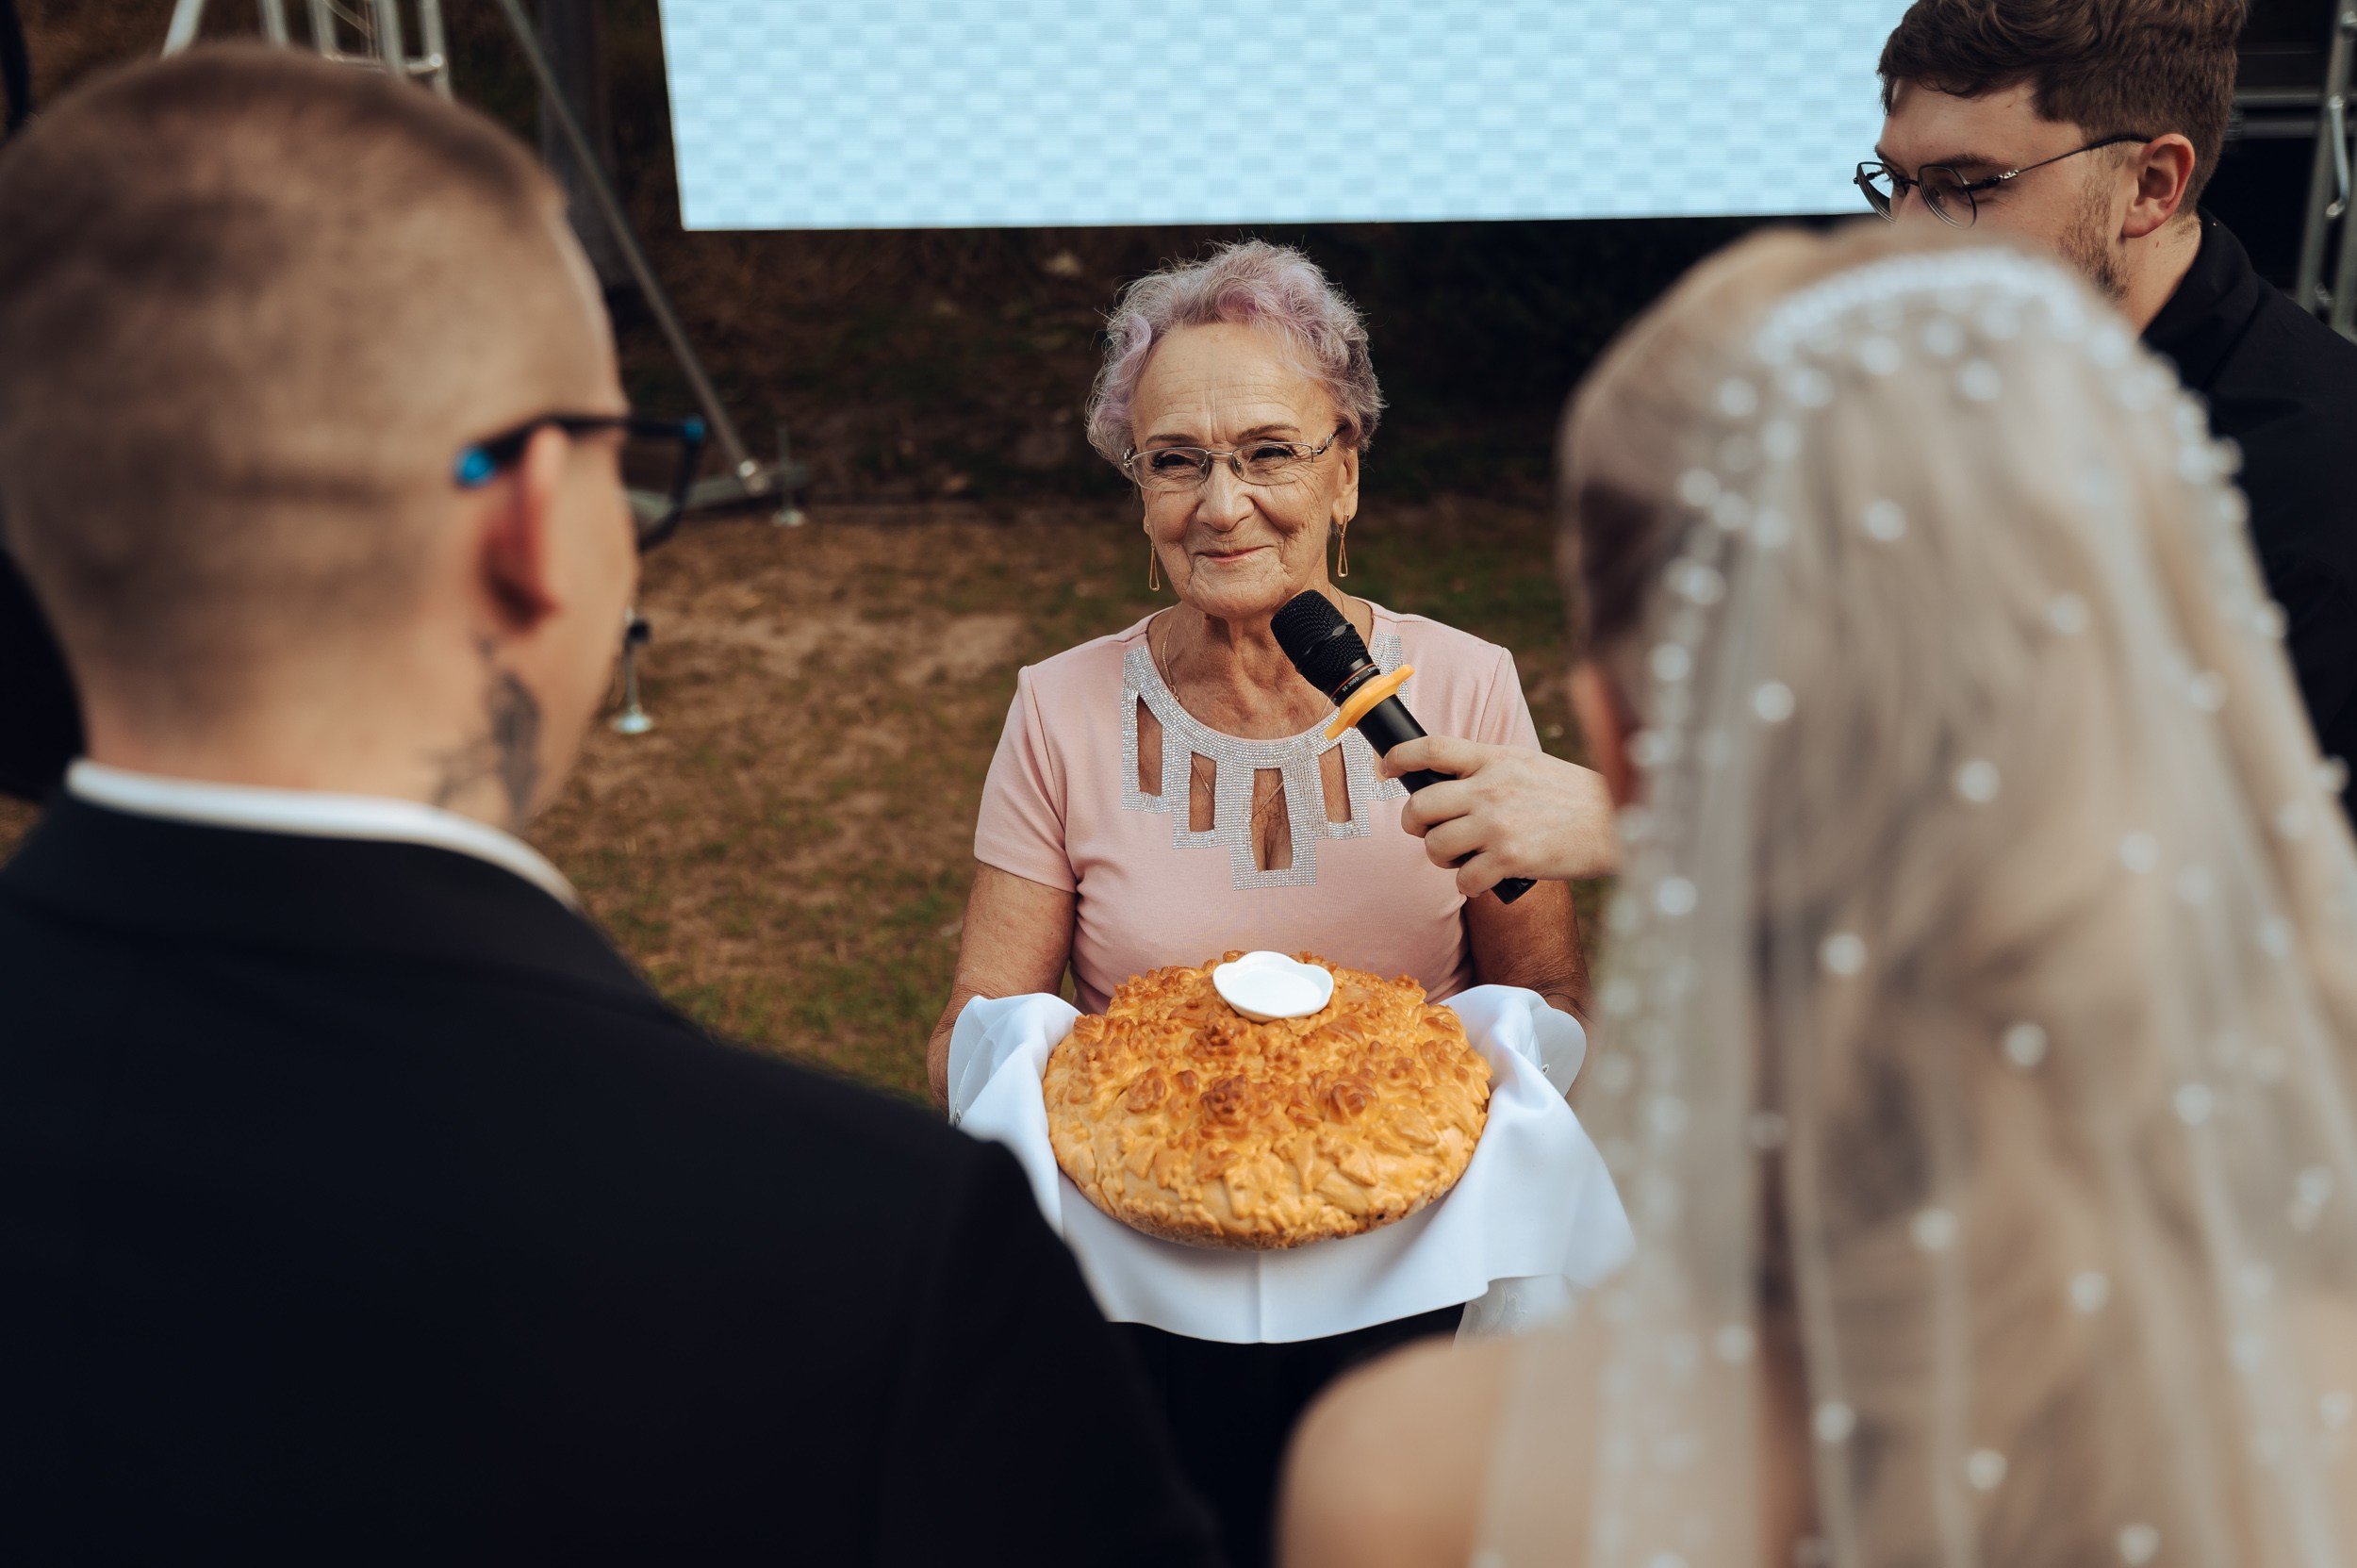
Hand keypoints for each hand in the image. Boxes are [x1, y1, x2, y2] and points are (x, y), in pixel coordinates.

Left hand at [1380, 735, 1618, 893]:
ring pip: (1436, 846)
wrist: (1616, 822)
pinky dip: (1468, 885)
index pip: (1431, 748)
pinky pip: (1463, 880)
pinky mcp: (1510, 858)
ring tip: (1463, 859)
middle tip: (1429, 832)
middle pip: (1420, 805)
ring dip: (1442, 858)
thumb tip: (1448, 785)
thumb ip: (1488, 769)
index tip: (1386, 767)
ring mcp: (1498, 824)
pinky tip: (1484, 879)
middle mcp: (1490, 788)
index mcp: (1494, 759)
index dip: (1399, 756)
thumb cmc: (1572, 797)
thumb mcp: (1528, 765)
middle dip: (1415, 824)